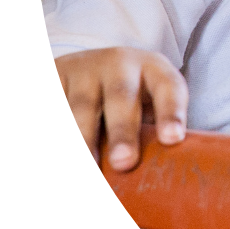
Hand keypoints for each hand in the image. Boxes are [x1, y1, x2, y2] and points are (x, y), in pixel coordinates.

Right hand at [58, 47, 186, 171]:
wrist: (90, 64)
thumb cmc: (132, 97)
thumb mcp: (151, 102)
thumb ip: (157, 128)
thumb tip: (164, 166)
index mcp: (154, 69)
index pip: (168, 88)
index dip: (171, 113)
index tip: (172, 139)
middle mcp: (119, 63)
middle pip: (121, 97)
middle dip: (122, 132)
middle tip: (124, 162)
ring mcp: (84, 68)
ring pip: (82, 105)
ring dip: (84, 137)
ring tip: (90, 165)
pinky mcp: (57, 74)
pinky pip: (60, 100)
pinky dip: (64, 128)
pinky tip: (60, 151)